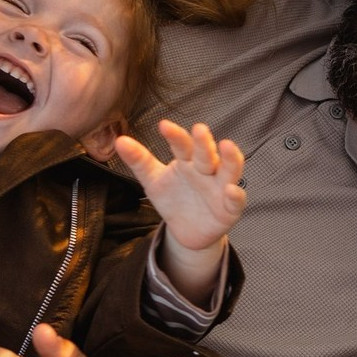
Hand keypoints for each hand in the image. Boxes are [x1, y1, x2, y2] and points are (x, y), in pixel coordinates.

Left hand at [116, 121, 245, 249]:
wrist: (186, 230)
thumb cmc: (173, 198)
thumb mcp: (153, 181)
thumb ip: (139, 161)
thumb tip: (119, 140)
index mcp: (188, 161)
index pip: (182, 145)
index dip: (175, 136)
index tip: (163, 126)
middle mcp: (207, 170)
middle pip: (207, 154)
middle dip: (204, 143)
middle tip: (199, 129)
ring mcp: (221, 188)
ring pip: (229, 170)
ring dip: (230, 159)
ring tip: (227, 146)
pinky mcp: (230, 209)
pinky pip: (236, 200)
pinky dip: (236, 195)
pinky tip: (231, 190)